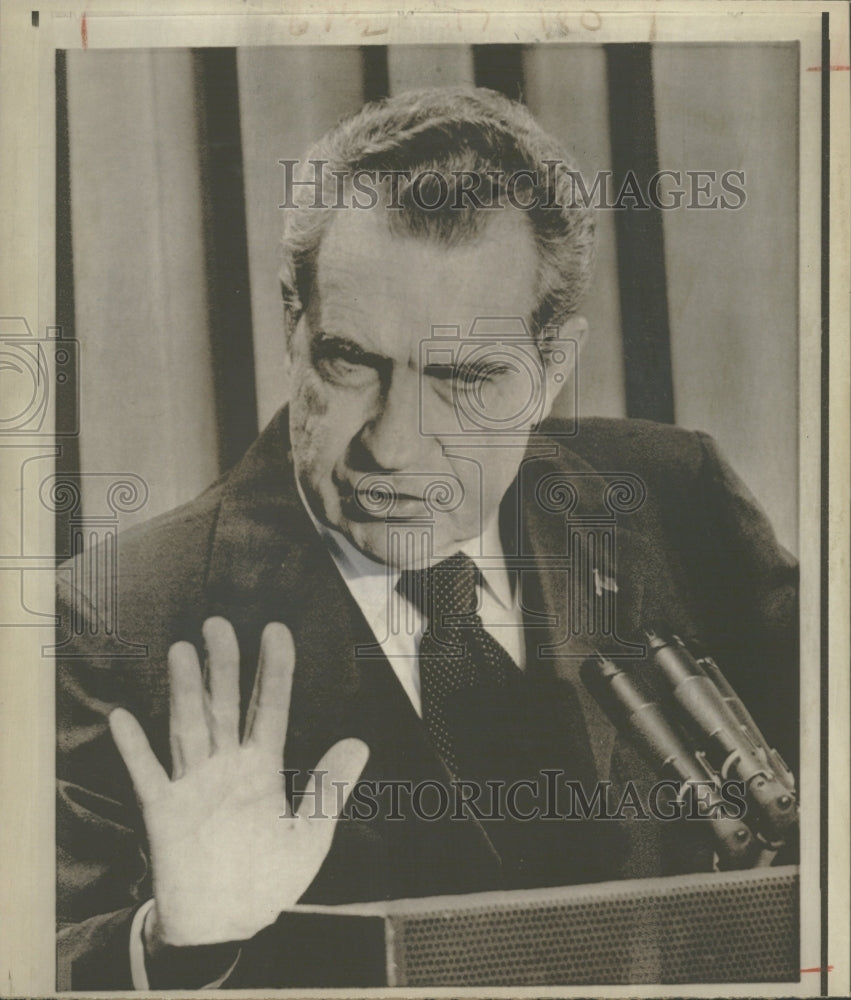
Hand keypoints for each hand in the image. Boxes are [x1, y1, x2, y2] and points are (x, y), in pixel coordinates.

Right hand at [109, 618, 368, 947]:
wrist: (227, 925)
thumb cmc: (269, 878)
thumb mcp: (310, 835)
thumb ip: (330, 788)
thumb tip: (359, 741)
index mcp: (263, 768)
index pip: (270, 708)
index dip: (275, 670)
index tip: (276, 630)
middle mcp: (227, 766)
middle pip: (225, 706)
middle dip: (223, 666)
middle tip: (218, 624)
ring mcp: (194, 785)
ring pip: (190, 727)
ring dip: (185, 691)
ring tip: (182, 650)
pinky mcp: (164, 812)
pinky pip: (148, 775)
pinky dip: (135, 748)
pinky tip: (123, 717)